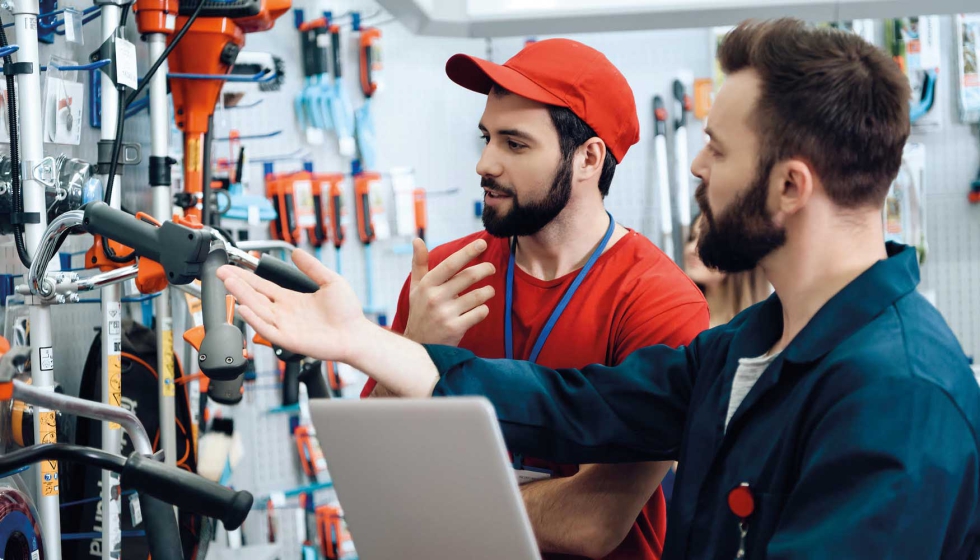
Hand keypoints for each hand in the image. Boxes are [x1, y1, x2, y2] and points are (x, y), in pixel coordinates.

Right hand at [217, 250, 371, 363]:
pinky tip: (244, 308)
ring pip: (257, 310)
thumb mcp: (330, 281)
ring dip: (242, 296)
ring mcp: (285, 326)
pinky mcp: (288, 339)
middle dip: (237, 284)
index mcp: (291, 299)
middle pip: (255, 296)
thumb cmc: (347, 313)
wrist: (356, 334)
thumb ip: (312, 267)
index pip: (263, 286)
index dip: (246, 277)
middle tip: (221, 272)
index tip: (232, 268)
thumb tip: (297, 252)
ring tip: (229, 283)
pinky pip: (267, 329)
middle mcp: (284, 312)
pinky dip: (254, 319)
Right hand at [403, 238, 496, 345]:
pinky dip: (484, 309)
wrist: (419, 346)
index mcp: (427, 285)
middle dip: (485, 269)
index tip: (482, 243)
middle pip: (468, 277)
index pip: (450, 264)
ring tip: (488, 290)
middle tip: (491, 268)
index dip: (468, 252)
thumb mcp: (416, 288)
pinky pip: (480, 313)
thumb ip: (419, 264)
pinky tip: (480, 309)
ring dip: (488, 291)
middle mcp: (435, 298)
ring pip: (478, 296)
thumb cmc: (420, 312)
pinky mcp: (455, 328)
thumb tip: (417, 239)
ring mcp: (445, 314)